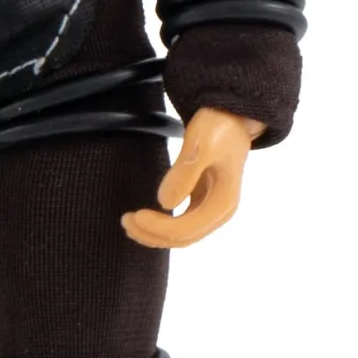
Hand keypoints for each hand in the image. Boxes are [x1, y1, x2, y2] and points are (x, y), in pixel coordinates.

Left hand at [121, 109, 264, 249]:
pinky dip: (159, 228)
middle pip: (183, 238)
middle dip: (152, 234)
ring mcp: (210, 210)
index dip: (159, 227)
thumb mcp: (202, 144)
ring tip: (127, 223)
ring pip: (180, 236)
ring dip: (153, 234)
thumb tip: (166, 203)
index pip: (187, 229)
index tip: (136, 214)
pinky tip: (141, 222)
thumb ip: (184, 173)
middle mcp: (219, 212)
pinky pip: (180, 225)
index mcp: (223, 202)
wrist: (231, 118)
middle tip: (125, 219)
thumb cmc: (218, 127)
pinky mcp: (200, 204)